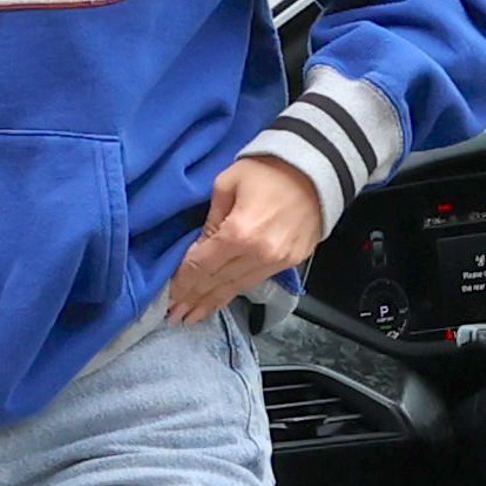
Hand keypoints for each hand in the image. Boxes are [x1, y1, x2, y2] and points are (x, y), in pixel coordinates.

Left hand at [169, 155, 323, 322]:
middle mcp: (258, 254)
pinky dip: (235, 293)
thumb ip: (211, 220)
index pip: (202, 266)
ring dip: (212, 303)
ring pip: (237, 288)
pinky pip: (255, 282)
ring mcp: (277, 261)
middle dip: (193, 299)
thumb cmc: (268, 169)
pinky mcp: (291, 262)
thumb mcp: (227, 183)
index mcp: (239, 233)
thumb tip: (200, 248)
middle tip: (173, 316)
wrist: (317, 168)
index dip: (183, 283)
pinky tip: (221, 301)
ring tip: (191, 317)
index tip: (167, 297)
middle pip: (217, 282)